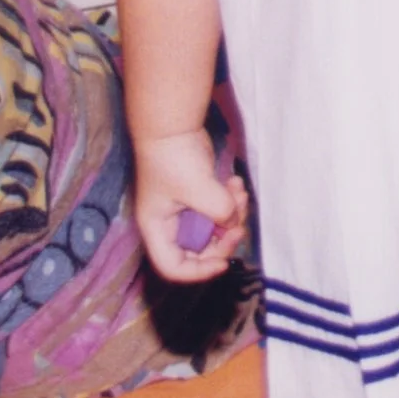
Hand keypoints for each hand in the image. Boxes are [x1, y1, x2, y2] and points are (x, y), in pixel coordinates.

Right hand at [132, 129, 248, 283]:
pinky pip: (217, 209)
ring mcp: (183, 209)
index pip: (173, 267)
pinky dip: (230, 200)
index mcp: (158, 230)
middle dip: (224, 238)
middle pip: (199, 250)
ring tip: (240, 193)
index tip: (223, 262)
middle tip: (239, 223)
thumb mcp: (199, 189)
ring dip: (232, 214)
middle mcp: (168, 224)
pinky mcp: (197, 195)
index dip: (199, 272)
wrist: (172, 125)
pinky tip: (236, 183)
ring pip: (213, 227)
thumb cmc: (174, 158)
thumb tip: (233, 222)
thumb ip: (220, 212)